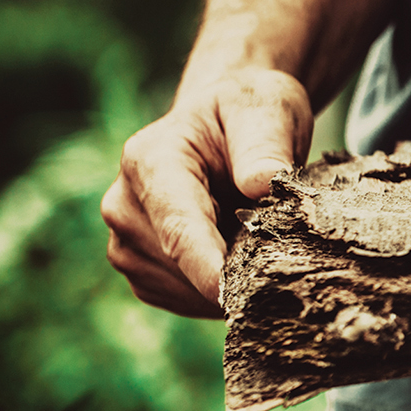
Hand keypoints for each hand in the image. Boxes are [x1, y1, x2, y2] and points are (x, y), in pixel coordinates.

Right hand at [101, 69, 312, 316]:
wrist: (228, 121)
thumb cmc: (249, 113)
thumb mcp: (268, 111)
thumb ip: (264, 145)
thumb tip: (260, 184)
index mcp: (151, 160)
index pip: (178, 224)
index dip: (205, 265)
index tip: (230, 295)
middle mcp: (124, 204)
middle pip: (180, 264)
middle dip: (235, 270)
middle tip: (286, 249)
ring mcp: (126, 242)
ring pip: (183, 290)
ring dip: (229, 281)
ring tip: (261, 238)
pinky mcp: (142, 270)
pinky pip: (185, 300)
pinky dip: (220, 290)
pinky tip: (242, 255)